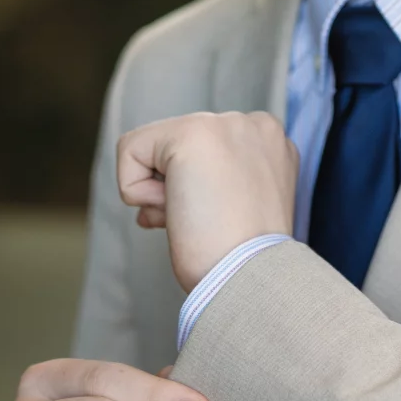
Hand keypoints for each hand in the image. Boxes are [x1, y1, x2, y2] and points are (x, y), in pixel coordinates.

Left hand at [117, 111, 298, 292]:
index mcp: (270, 143)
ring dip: (161, 194)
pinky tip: (177, 209)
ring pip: (152, 149)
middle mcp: (253, 123)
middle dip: (178, 191)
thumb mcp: (241, 208)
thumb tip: (157, 197)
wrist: (251, 276)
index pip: (206, 154)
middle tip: (207, 224)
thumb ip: (211, 185)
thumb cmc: (243, 259)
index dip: (198, 193)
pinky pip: (130, 152)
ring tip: (196, 217)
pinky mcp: (191, 133)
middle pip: (177, 149)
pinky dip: (137, 192)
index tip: (222, 220)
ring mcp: (225, 123)